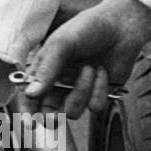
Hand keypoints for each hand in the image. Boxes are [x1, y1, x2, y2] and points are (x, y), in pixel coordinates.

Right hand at [24, 0, 150, 118]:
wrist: (122, 27)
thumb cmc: (88, 28)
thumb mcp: (62, 43)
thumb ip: (46, 69)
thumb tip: (31, 93)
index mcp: (45, 69)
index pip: (29, 94)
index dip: (27, 110)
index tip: (29, 123)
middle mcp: (60, 82)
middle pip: (48, 110)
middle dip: (51, 116)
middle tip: (54, 118)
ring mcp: (79, 90)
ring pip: (73, 111)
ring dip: (82, 91)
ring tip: (91, 68)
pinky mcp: (99, 94)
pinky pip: (95, 106)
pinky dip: (100, 89)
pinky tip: (103, 72)